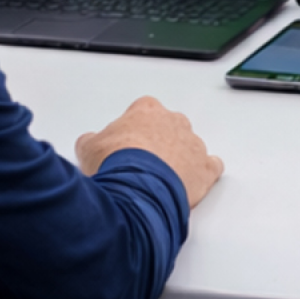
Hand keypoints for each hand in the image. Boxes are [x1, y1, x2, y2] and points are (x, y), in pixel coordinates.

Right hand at [78, 95, 223, 206]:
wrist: (136, 188)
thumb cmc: (115, 164)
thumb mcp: (88, 148)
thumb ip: (92, 140)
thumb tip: (88, 143)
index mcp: (147, 110)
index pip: (143, 110)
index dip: (134, 129)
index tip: (127, 142)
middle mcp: (174, 122)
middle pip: (169, 127)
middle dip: (158, 142)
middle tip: (142, 163)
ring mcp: (193, 144)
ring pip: (190, 147)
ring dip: (178, 160)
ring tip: (160, 179)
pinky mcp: (205, 168)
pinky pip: (211, 166)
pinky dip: (203, 173)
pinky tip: (191, 182)